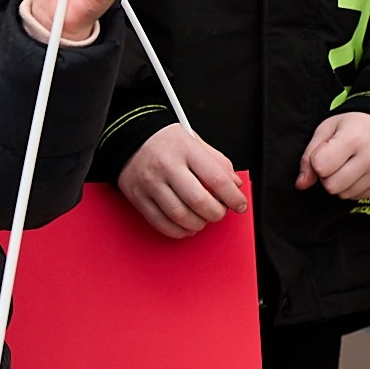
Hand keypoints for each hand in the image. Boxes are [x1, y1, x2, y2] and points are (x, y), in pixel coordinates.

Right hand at [117, 123, 247, 239]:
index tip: (240, 205)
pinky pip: (160, 223)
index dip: (233, 197)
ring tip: (203, 220)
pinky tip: (186, 227)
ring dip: (198, 224)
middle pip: (198, 201)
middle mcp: (167, 166)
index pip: (216, 178)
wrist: (129, 137)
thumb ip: (218, 162)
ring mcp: (150, 183)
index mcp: (185, 149)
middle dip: (216, 213)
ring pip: (179, 215)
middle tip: (220, 212)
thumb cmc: (165, 141)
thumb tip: (234, 185)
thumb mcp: (195, 141)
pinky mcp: (138, 197)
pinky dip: (178, 231)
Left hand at [297, 110, 369, 199]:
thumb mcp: (326, 129)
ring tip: (350, 164)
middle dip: (328, 176)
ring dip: (342, 183)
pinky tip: (361, 171)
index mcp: (354, 138)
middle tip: (337, 161)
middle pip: (332, 186)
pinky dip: (356, 187)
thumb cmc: (355, 125)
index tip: (325, 153)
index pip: (321, 167)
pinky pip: (359, 197)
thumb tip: (301, 184)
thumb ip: (309, 156)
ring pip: (345, 195)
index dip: (317, 163)